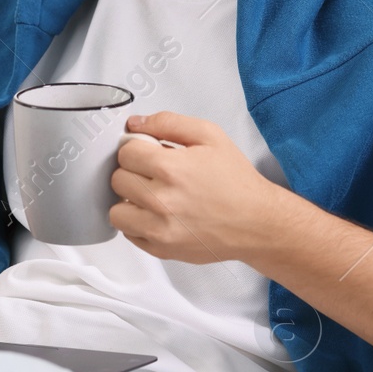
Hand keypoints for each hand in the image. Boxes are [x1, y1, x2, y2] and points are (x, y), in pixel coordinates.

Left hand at [108, 111, 286, 265]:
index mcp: (171, 168)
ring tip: (150, 196)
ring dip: (129, 201)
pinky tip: (156, 214)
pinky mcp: (161, 249)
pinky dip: (137, 223)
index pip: (125, 152)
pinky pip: (128, 233)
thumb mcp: (210, 136)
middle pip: (118, 180)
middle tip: (154, 174)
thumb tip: (136, 123)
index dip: (137, 148)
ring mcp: (159, 228)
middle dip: (133, 172)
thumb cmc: (236, 182)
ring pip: (116, 210)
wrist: (256, 222)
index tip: (148, 153)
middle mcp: (161, 200)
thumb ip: (169, 123)